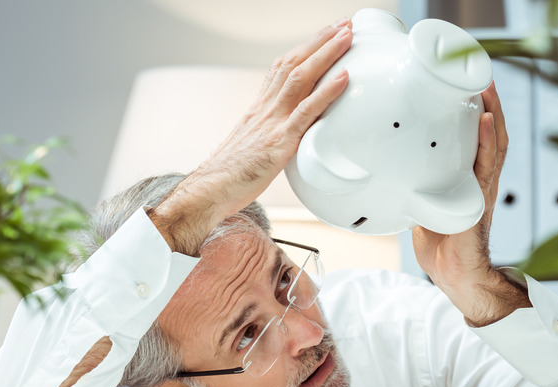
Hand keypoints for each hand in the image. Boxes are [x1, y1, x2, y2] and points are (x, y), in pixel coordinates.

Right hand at [151, 18, 352, 254]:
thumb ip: (272, 133)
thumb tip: (291, 134)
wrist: (210, 191)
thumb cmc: (231, 174)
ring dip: (326, 53)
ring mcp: (271, 122)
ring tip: (347, 37)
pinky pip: (305, 111)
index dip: (305, 48)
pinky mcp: (278, 142)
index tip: (324, 34)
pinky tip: (344, 77)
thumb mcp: (254, 145)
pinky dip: (327, 91)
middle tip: (344, 24)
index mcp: (260, 108)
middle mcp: (265, 108)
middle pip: (294, 63)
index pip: (283, 67)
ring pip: (300, 78)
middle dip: (320, 40)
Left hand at [412, 82, 529, 325]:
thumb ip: (412, 185)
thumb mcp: (421, 205)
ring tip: (483, 84)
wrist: (455, 276)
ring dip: (491, 110)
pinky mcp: (481, 199)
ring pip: (493, 140)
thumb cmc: (440, 244)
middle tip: (473, 70)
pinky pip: (487, 165)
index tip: (458, 83)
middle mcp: (477, 175)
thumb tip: (384, 171)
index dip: (468, 109)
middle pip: (487, 129)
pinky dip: (488, 142)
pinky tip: (485, 121)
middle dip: (483, 100)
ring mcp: (482, 186)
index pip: (470, 135)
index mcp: (464, 175)